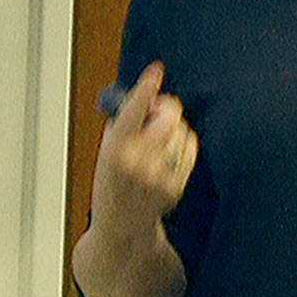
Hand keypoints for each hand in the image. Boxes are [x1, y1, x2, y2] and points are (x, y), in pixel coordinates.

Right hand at [93, 61, 198, 236]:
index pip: (133, 110)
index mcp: (115, 150)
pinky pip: (190, 149)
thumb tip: (147, 95)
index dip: (146, 87)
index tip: (156, 70)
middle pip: (168, 116)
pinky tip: (171, 153)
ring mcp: (159, 176)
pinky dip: (184, 144)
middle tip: (160, 110)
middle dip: (166, 107)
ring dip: (175, 127)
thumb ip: (123, 123)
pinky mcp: (176, 186)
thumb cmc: (112, 182)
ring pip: (182, 131)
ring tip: (160, 140)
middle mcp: (137, 163)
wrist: (121, 225)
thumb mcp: (105, 150)